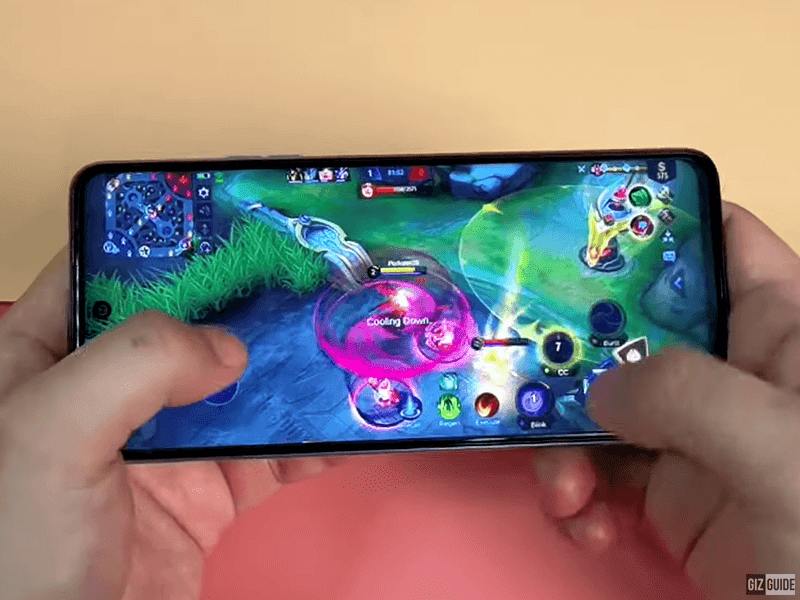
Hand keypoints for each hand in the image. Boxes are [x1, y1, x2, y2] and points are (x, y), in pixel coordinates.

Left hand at [0, 251, 336, 599]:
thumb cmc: (12, 554)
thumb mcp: (48, 434)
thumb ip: (133, 367)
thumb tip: (226, 348)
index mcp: (46, 357)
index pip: (104, 271)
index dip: (161, 240)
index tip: (225, 217)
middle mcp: (108, 393)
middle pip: (190, 325)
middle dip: (247, 303)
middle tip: (306, 275)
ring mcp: (163, 443)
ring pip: (239, 387)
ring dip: (291, 372)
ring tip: (339, 346)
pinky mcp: (205, 492)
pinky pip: (268, 454)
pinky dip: (309, 441)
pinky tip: (340, 427)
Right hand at [536, 202, 799, 598]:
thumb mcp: (775, 443)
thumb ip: (684, 394)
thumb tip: (600, 393)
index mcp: (775, 331)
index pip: (718, 243)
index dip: (653, 224)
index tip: (577, 233)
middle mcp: (726, 374)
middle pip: (631, 327)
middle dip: (573, 350)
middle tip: (527, 368)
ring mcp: (691, 435)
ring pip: (599, 407)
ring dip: (562, 443)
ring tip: (564, 488)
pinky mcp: (666, 494)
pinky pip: (598, 474)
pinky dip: (577, 497)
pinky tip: (585, 522)